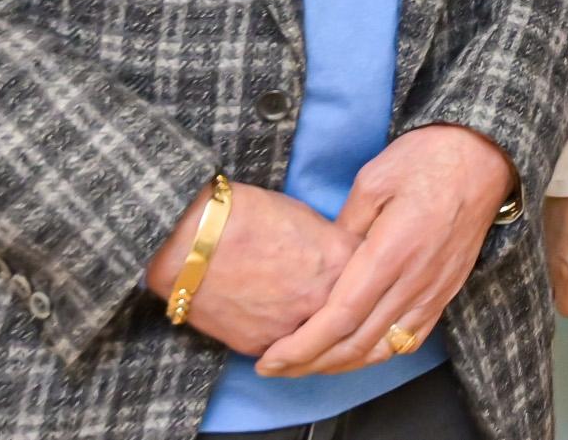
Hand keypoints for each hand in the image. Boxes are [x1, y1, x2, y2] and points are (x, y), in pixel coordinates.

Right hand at [142, 180, 356, 356]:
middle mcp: (326, 299)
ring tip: (315, 323)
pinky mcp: (262, 347)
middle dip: (356, 313)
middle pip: (356, 316)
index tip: (370, 273)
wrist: (190, 239)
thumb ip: (333, 245)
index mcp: (342, 260)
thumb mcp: (305, 217)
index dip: (373, 274)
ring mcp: (295, 328)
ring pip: (322, 343)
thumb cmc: (245, 216)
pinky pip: (286, 352)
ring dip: (323, 336)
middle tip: (349, 308)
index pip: (377, 275)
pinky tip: (285, 330)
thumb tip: (340, 259)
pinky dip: (288, 344)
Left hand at [256, 124, 514, 376]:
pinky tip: (354, 352)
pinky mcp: (447, 291)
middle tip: (275, 367)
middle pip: (357, 343)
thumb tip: (323, 261)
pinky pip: (410, 338)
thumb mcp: (372, 179)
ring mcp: (435, 291)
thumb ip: (344, 227)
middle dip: (310, 363)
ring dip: (342, 364)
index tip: (271, 356)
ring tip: (307, 365)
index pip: (341, 317)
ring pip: (384, 348)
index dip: (303, 345)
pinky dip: (377, 353)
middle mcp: (415, 280)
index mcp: (392, 251)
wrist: (485, 155)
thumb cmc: (427, 158)